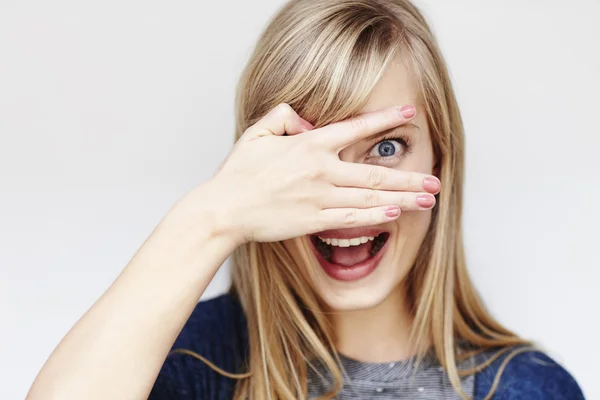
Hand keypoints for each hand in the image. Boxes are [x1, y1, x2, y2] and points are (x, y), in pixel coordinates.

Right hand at [191, 103, 439, 244]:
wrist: (225, 209)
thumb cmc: (239, 172)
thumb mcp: (256, 132)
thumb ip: (283, 116)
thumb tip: (307, 118)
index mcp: (308, 145)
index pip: (355, 128)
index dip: (385, 120)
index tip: (410, 116)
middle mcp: (320, 170)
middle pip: (374, 173)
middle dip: (409, 177)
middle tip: (435, 180)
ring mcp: (319, 197)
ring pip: (370, 198)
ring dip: (403, 199)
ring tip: (428, 199)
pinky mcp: (313, 220)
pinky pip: (352, 219)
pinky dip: (376, 216)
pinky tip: (396, 214)